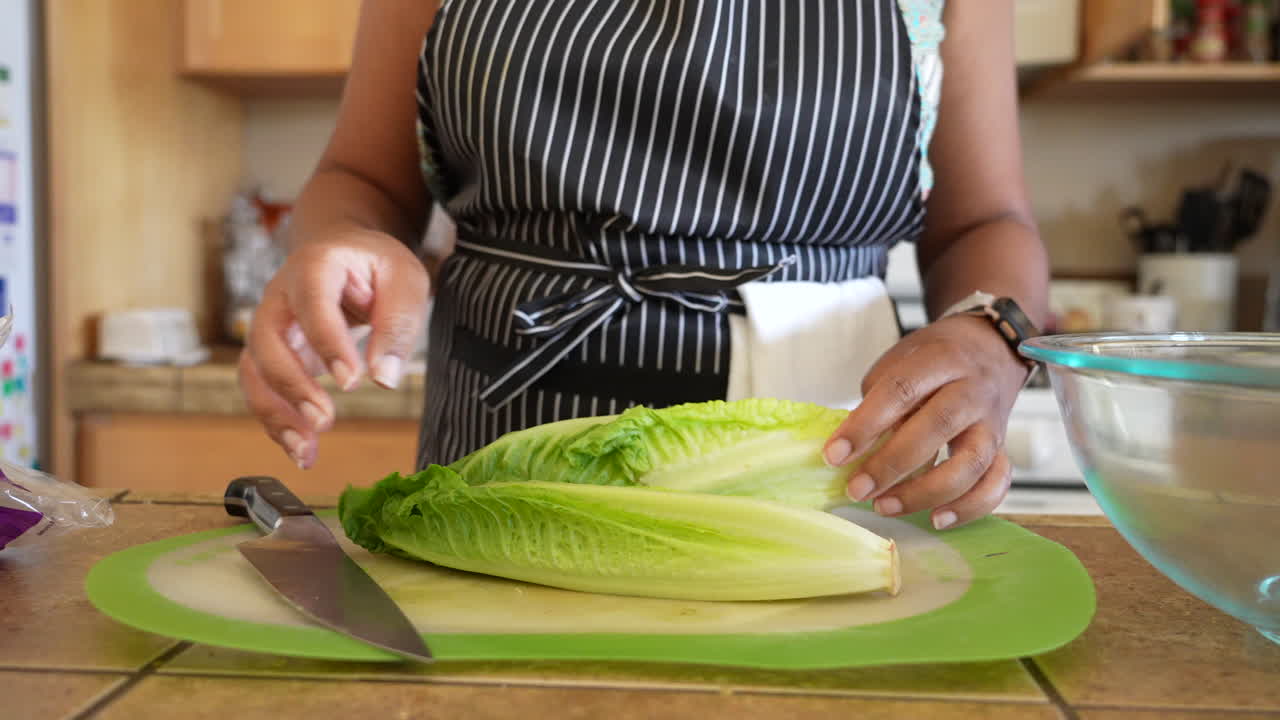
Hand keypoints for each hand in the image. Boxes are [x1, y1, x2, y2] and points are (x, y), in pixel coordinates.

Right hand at [239, 231, 428, 467]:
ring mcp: (270, 326)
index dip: (327, 342)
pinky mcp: (272, 354)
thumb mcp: (403, 278)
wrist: (343, 252)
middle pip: (266, 341)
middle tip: (324, 419)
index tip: (351, 380)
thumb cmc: (374, 264)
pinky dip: (276, 421)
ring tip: (305, 450)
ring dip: (275, 414)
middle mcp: (280, 296)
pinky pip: (261, 389)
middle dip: (291, 385)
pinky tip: (301, 449)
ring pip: (254, 371)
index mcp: (314, 266)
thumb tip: (384, 377)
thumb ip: (398, 321)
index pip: (312, 303)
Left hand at [823, 314, 1029, 528]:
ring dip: (926, 492)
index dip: (864, 426)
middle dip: (891, 465)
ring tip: (885, 506)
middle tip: (856, 489)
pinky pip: (996, 483)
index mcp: (940, 360)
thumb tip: (852, 448)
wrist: (991, 348)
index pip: (900, 392)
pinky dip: (970, 507)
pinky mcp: (1002, 448)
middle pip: (936, 427)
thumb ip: (879, 401)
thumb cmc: (934, 358)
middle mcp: (971, 390)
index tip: (834, 455)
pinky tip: (937, 519)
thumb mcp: (900, 362)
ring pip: (971, 463)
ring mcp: (992, 422)